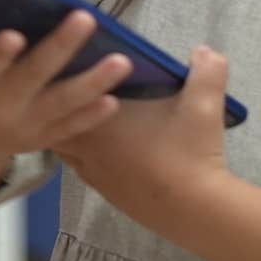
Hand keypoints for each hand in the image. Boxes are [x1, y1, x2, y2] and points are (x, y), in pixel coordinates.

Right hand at [0, 0, 131, 200]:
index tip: (14, 34)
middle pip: (33, 78)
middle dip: (59, 49)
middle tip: (85, 18)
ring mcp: (23, 125)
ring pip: (62, 105)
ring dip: (92, 84)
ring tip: (120, 61)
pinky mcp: (44, 137)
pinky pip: (72, 129)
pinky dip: (92, 116)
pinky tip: (114, 98)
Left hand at [51, 46, 233, 231]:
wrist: (196, 210)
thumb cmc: (191, 152)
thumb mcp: (205, 105)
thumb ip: (207, 71)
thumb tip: (206, 50)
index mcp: (100, 119)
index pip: (61, 95)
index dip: (57, 80)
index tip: (62, 65)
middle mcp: (87, 147)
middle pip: (54, 122)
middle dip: (56, 105)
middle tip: (69, 87)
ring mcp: (94, 173)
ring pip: (65, 148)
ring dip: (69, 132)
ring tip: (82, 116)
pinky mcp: (107, 194)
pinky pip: (82, 169)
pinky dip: (84, 157)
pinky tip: (102, 150)